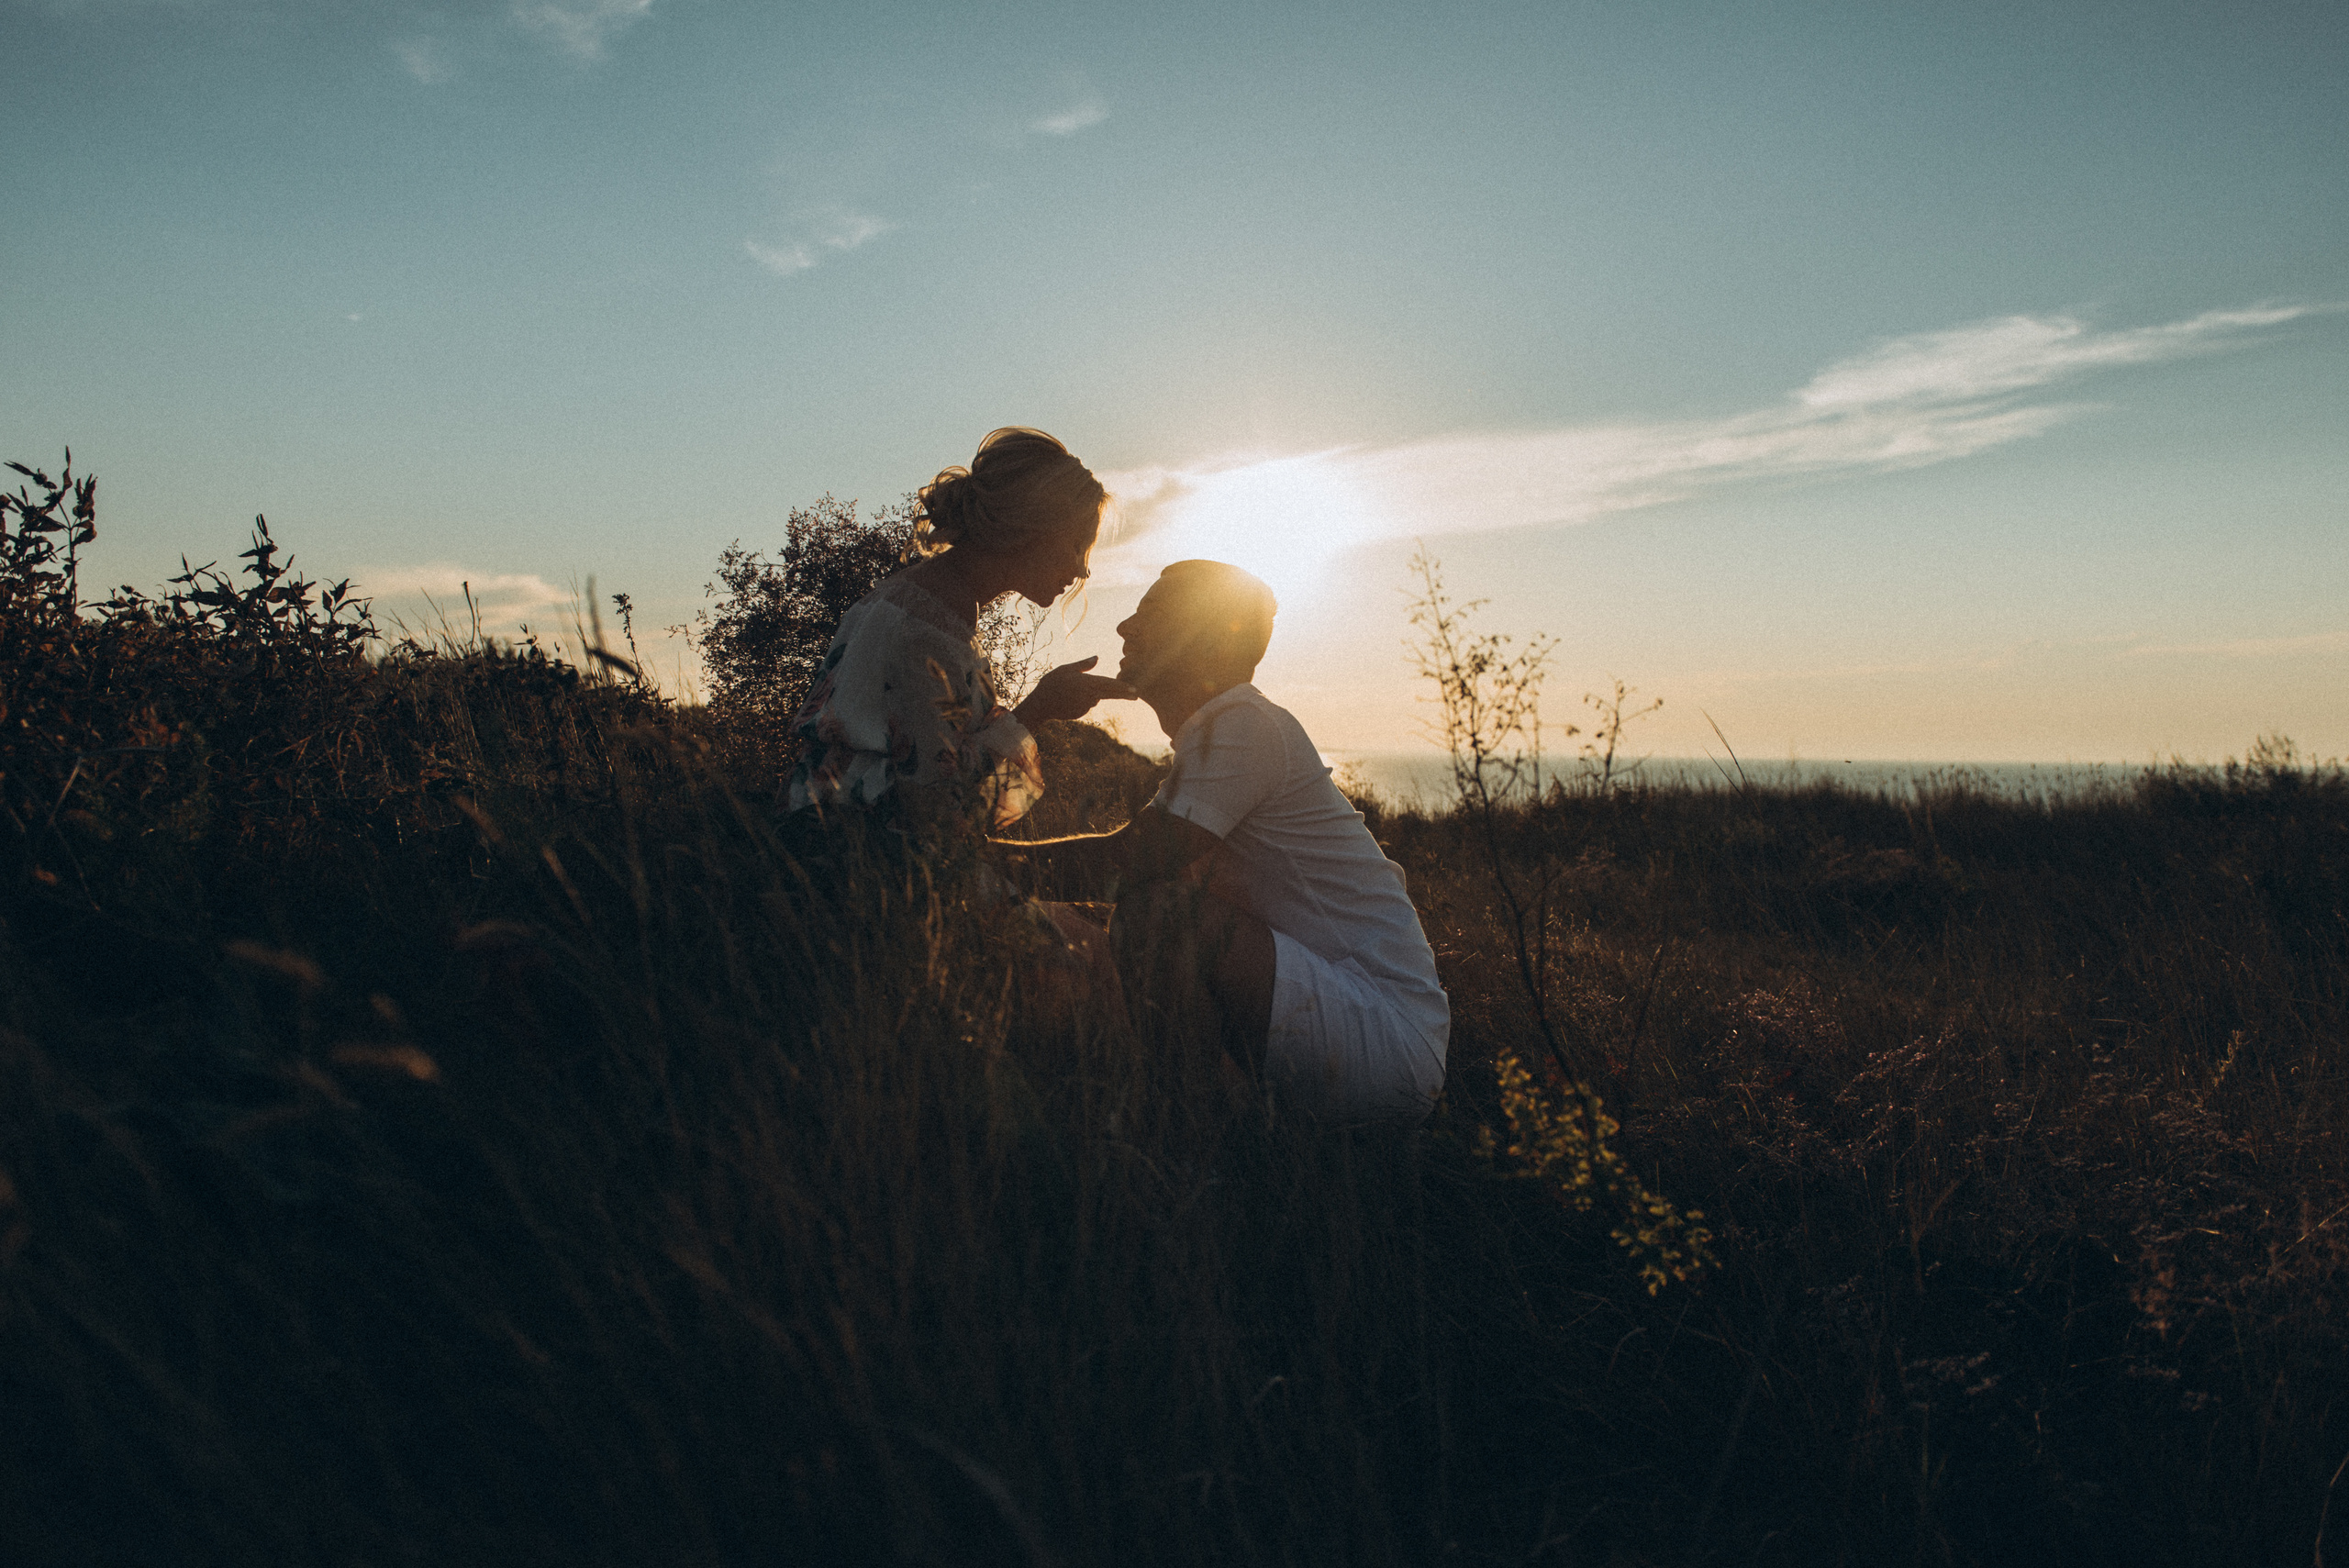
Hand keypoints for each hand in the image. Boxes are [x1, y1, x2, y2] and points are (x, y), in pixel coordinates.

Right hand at [1014, 656, 1137, 727]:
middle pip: (1110, 694)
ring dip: (1091, 694)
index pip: (1109, 685)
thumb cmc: (1051, 683)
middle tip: (1136, 695)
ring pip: (1095, 698)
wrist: (1040, 704)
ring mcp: (1085, 707)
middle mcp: (1089, 696)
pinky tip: (1069, 699)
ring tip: (1071, 691)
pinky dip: (1081, 701)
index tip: (1135, 689)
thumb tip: (1097, 658)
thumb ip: (1083, 665)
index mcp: (1087, 683)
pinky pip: (1086, 705)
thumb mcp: (1066, 669)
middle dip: (1124, 694)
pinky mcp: (1080, 713)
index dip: (1123, 687)